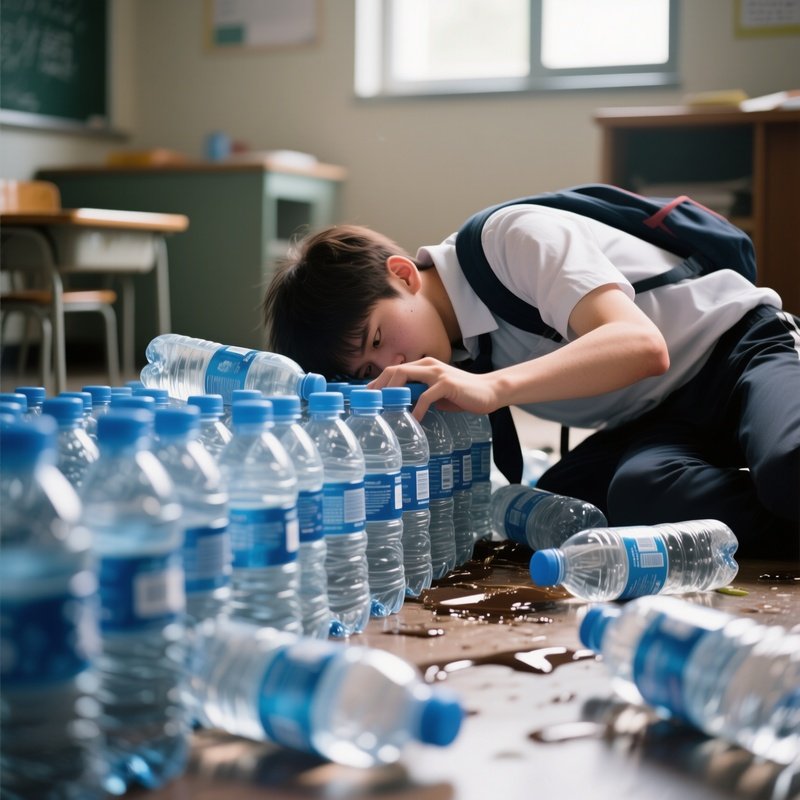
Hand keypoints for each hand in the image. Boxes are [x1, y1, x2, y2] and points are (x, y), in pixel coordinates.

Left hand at [368, 357, 498, 419]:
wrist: (488, 392)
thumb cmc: (461, 394)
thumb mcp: (436, 393)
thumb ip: (420, 394)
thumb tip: (400, 406)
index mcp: (424, 366)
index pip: (394, 370)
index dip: (378, 382)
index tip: (367, 396)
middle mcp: (428, 365)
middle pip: (394, 371)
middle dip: (380, 387)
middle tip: (371, 404)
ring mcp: (437, 373)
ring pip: (405, 377)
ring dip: (392, 395)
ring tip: (385, 410)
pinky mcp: (446, 384)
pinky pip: (425, 396)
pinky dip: (417, 409)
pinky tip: (414, 419)